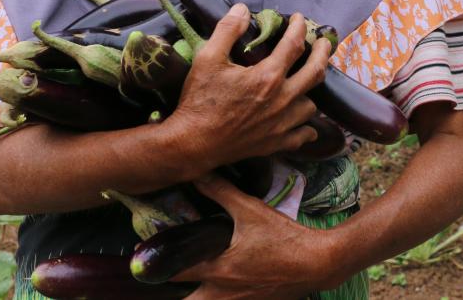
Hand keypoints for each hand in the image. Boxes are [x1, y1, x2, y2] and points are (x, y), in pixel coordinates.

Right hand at [167, 4, 331, 170]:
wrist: (193, 144)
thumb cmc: (199, 100)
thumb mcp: (208, 58)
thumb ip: (227, 30)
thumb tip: (242, 9)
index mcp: (267, 76)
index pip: (294, 45)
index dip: (300, 28)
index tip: (300, 18)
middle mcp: (282, 99)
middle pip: (315, 72)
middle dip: (322, 53)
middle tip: (324, 42)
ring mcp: (282, 124)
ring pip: (311, 104)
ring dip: (310, 90)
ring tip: (305, 81)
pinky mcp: (276, 143)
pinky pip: (303, 135)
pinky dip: (307, 127)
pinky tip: (304, 122)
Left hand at [173, 173, 338, 298]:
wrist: (318, 262)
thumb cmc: (284, 237)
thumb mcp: (251, 210)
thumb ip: (222, 192)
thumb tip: (198, 174)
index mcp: (219, 269)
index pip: (176, 271)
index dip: (157, 264)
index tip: (145, 256)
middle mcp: (224, 293)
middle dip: (173, 293)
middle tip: (165, 276)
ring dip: (197, 297)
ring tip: (191, 286)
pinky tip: (221, 290)